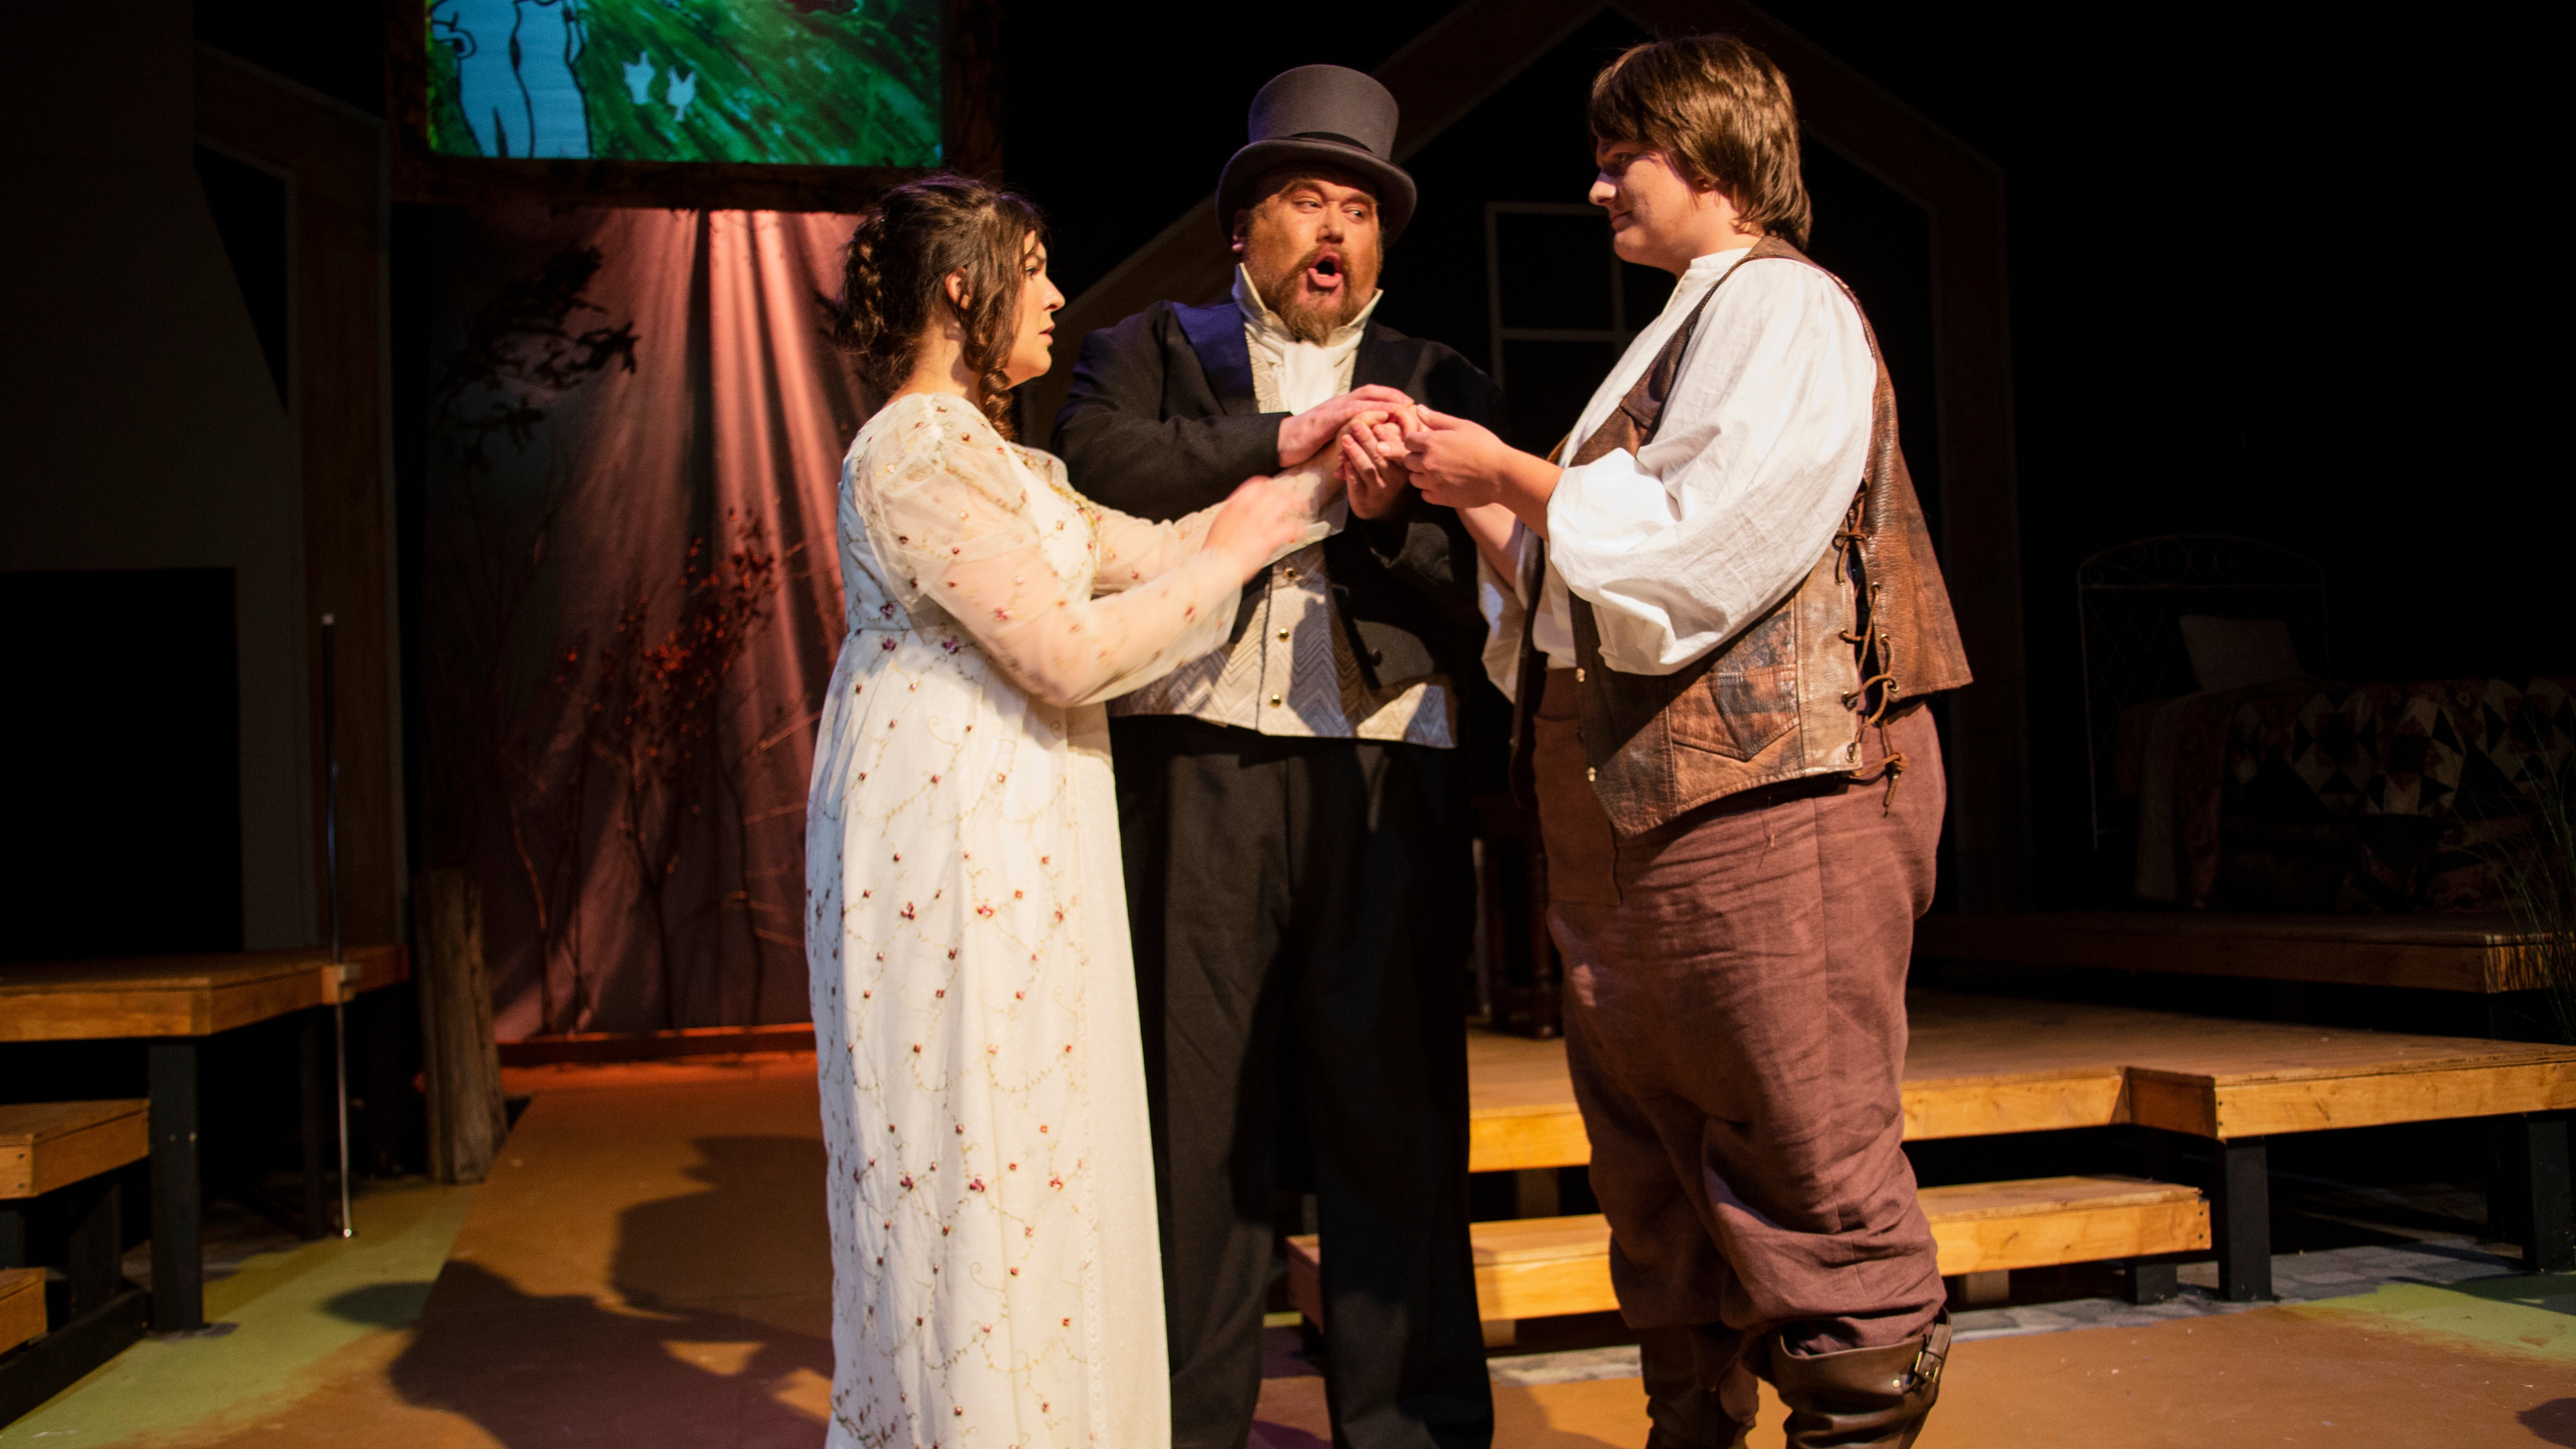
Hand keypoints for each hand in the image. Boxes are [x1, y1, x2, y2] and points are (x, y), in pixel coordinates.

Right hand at [1204, 474, 1312, 582]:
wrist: (1215, 566)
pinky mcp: (1269, 539)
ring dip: (1299, 506)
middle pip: (1277, 492)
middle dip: (1289, 495)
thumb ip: (1236, 512)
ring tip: (1304, 510)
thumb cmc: (1217, 550)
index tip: (1277, 491)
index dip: (1272, 487)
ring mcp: (1260, 523)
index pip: (1259, 484)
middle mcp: (1249, 510)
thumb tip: (1245, 509)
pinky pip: (1291, 527)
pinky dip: (1300, 527)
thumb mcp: (1221, 522)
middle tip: (1296, 500)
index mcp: (1236, 504)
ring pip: (1287, 504)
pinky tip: (1301, 531)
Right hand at [1279, 385, 1416, 466]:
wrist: (1282, 444)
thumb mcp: (1335, 435)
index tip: (1409, 404)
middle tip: (1411, 403)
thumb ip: (1352, 431)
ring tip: (1401, 407)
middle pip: (1370, 391)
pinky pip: (1346, 413)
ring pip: (1361, 399)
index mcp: (1343, 406)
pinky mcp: (1323, 421)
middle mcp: (1339, 403)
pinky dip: (1364, 412)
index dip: (1391, 396)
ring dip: (1383, 402)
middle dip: (1392, 395)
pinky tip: (1377, 416)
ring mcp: (1331, 410)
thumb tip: (1371, 436)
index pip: (1370, 395)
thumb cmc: (1309, 442)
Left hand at [1337, 408, 1415, 519]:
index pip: (1399, 448)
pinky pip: (1357, 484)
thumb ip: (1387, 438)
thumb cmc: (1382, 472)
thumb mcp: (1389, 455)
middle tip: (1356, 424)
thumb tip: (1385, 412)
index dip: (1388, 436)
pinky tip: (1343, 462)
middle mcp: (1397, 478)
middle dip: (1367, 439)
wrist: (1374, 505)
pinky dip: (1349, 471)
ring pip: (1369, 469)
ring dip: (1355, 453)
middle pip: (1381, 456)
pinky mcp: (1367, 500)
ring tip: (1345, 439)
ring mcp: (1382, 490)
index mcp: (1404, 464)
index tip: (1377, 423)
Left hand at [1400, 406, 1515, 509]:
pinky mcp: (1440, 498)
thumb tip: (1418, 409)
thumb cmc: (1485, 446)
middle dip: (1417, 457)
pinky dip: (1431, 490)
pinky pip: (1425, 495)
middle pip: (1408, 460)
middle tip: (1436, 457)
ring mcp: (1433, 482)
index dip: (1417, 441)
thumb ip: (1437, 419)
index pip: (1408, 440)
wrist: (1501, 474)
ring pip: (1414, 479)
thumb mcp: (1463, 426)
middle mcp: (1428, 463)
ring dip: (1422, 474)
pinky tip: (1444, 484)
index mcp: (1432, 443)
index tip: (1428, 443)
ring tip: (1440, 471)